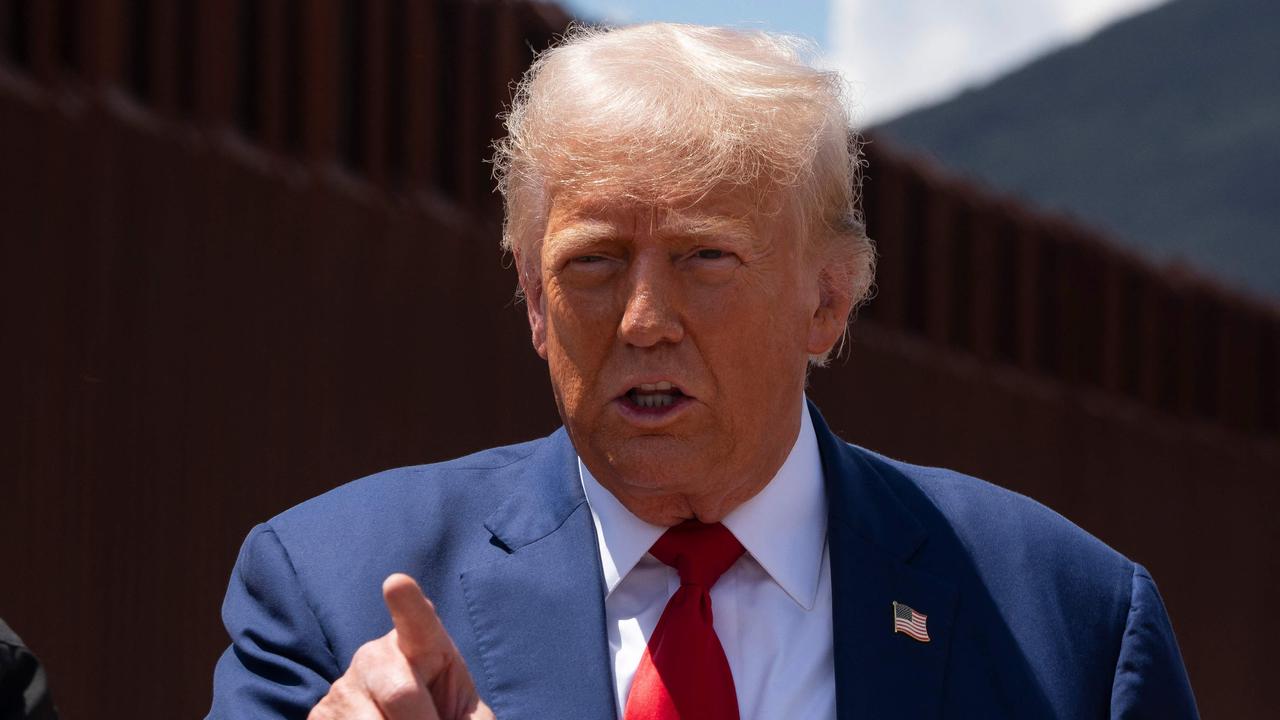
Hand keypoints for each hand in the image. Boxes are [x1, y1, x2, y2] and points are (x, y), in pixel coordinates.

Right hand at [309, 574, 494, 719]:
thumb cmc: (441, 714)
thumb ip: (471, 717)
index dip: (408, 604)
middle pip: (401, 693)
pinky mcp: (319, 715)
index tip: (396, 584)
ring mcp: (344, 685)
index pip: (417, 620)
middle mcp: (377, 656)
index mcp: (421, 644)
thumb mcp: (465, 714)